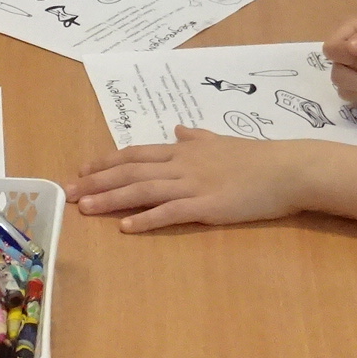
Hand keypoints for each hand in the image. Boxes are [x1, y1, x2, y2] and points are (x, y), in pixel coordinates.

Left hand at [73, 127, 316, 231]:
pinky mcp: (206, 207)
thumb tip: (178, 130)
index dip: (106, 162)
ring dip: (111, 199)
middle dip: (97, 181)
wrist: (287, 170)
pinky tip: (126, 227)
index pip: (136, 153)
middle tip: (69, 192)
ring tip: (85, 208)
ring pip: (143, 190)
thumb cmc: (258, 158)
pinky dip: (146, 219)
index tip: (82, 170)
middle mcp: (182, 165)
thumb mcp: (222, 141)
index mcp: (184, 150)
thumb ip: (197, 138)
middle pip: (130, 171)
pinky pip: (170, 212)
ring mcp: (193, 185)